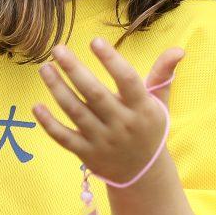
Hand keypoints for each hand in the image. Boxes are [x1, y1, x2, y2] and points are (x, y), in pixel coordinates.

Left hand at [33, 38, 185, 184]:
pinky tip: (36, 106)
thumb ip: (163, 74)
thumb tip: (179, 49)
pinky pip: (64, 138)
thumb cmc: (148, 128)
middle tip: (57, 49)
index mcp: (142, 107)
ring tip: (44, 68)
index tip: (94, 41)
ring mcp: (103, 140)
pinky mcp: (87, 154)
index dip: (111, 60)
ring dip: (57, 89)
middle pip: (95, 94)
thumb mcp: (159, 103)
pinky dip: (49, 124)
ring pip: (76, 112)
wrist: (143, 173)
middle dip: (74, 70)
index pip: (126, 80)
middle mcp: (122, 124)